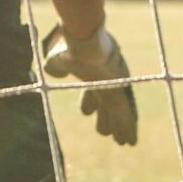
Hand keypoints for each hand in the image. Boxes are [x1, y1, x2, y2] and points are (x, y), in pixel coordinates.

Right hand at [42, 25, 137, 146]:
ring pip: (118, 111)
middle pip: (107, 102)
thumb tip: (52, 71)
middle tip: (105, 132)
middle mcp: (107, 76)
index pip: (92, 89)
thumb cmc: (67, 44)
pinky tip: (130, 142)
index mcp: (92, 68)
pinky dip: (127, 128)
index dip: (88, 102)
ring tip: (123, 143)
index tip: (85, 113)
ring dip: (121, 128)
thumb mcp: (56, 57)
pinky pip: (123, 114)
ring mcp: (115, 83)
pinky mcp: (119, 90)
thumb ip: (56, 66)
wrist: (80, 38)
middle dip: (106, 118)